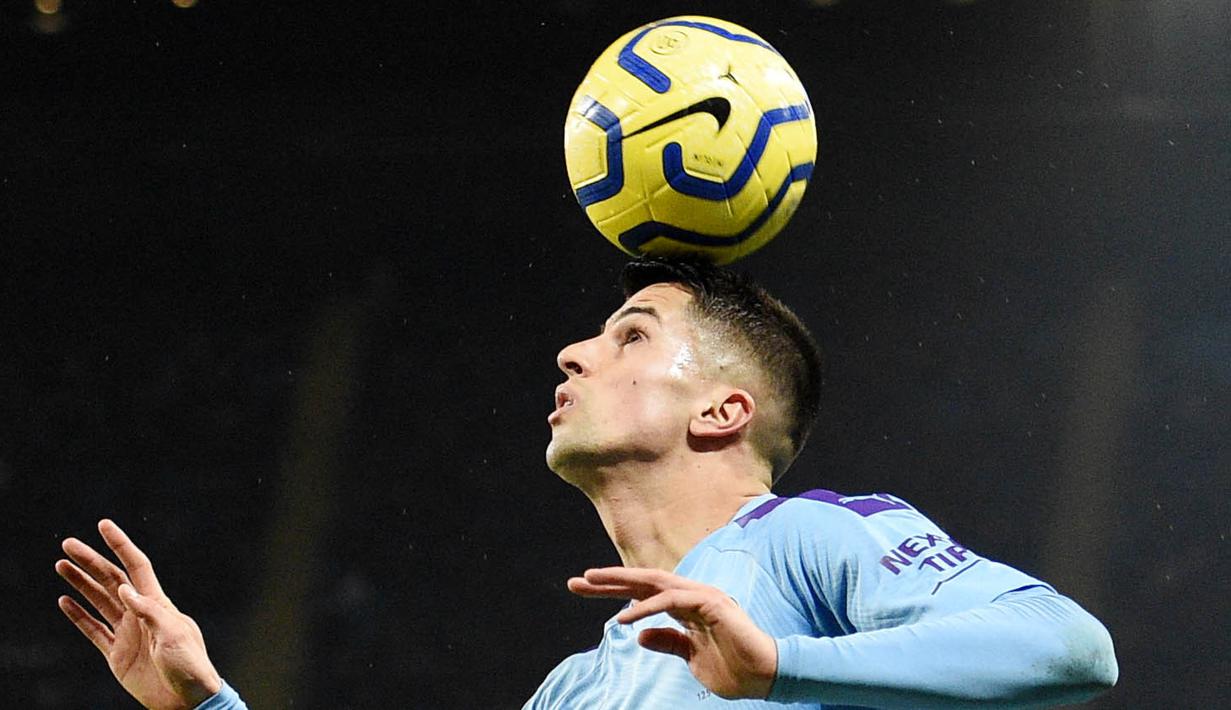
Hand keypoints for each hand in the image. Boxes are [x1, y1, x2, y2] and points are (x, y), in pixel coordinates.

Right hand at [55, 519, 221, 709]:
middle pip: (111, 579)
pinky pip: (93, 630)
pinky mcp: (117, 654)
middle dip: (90, 560)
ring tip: (61, 565)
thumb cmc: (190, 665)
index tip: (103, 525)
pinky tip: (64, 602)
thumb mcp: (174, 635)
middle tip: (68, 544)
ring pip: (98, 600)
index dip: (120, 544)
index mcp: (158, 603)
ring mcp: (127, 632)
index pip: (136, 566)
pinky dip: (78, 616)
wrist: (188, 700)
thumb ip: (150, 612)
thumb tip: (124, 588)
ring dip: (80, 583)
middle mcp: (140, 613)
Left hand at [568, 567, 777, 699]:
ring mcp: (702, 596)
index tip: (583, 588)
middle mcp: (691, 595)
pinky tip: (624, 617)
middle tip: (577, 580)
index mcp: (685, 607)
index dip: (613, 590)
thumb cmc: (733, 668)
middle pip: (643, 582)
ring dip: (621, 581)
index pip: (642, 593)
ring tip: (592, 583)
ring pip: (654, 582)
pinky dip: (647, 607)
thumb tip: (640, 634)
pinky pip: (671, 601)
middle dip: (609, 580)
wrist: (766, 677)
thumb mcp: (690, 658)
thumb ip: (669, 642)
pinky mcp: (711, 603)